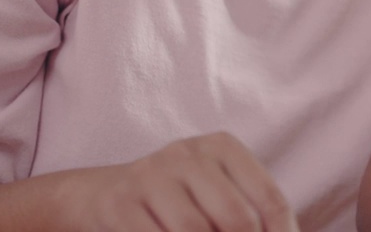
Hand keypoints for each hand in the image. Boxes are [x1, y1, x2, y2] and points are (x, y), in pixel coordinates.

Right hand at [71, 131, 299, 231]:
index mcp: (222, 147)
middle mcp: (188, 153)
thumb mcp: (214, 194)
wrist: (101, 194)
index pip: (269, 200)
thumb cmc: (177, 200)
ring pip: (195, 231)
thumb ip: (247, 214)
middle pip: (237, 219)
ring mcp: (151, 175)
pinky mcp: (120, 203)